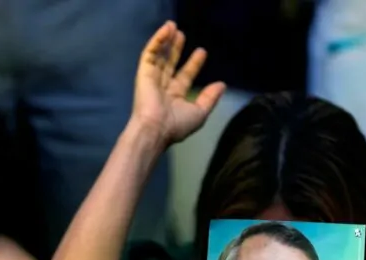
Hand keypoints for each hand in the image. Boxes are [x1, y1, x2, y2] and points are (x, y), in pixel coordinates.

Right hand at [131, 21, 224, 148]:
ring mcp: (152, 79)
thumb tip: (221, 85)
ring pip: (159, 56)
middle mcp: (163, 87)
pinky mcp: (144, 73)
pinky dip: (157, 41)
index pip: (185, 76)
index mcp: (175, 97)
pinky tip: (166, 30)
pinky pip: (150, 54)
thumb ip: (210, 98)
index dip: (193, 64)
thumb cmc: (177, 124)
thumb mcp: (200, 113)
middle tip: (182, 34)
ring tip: (172, 26)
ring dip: (165, 41)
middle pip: (170, 63)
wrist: (155, 128)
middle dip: (176, 49)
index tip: (202, 51)